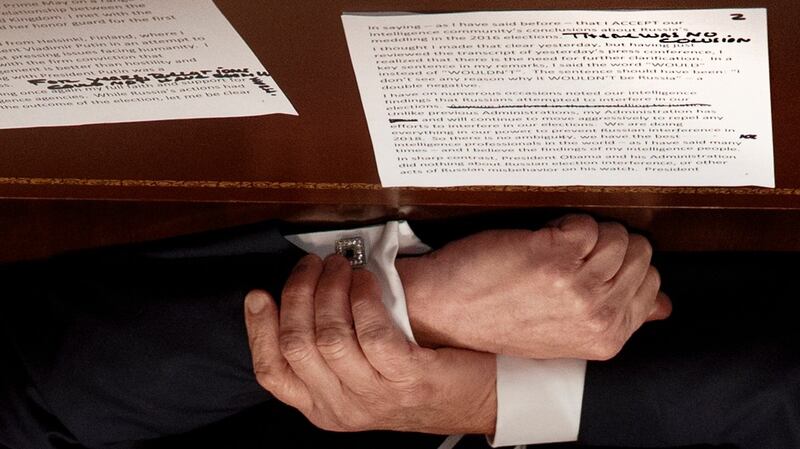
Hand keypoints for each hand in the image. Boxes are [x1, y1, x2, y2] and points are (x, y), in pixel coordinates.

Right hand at [244, 254, 496, 434]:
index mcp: (322, 406)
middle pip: (296, 345)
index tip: (260, 294)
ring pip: (329, 336)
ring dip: (330, 289)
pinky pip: (371, 332)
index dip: (260, 329)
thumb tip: (299, 298)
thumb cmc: (416, 375)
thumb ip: (328, 351)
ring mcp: (375, 397)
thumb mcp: (361, 375)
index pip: (272, 371)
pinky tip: (367, 282)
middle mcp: (343, 407)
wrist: (477, 396)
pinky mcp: (408, 378)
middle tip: (313, 265)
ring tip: (340, 266)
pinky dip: (363, 298)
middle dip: (299, 294)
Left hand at [396, 214, 671, 359]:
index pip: (653, 284)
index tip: (594, 264)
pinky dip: (564, 222)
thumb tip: (663, 306)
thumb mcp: (567, 333)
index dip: (623, 265)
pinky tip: (541, 238)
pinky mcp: (552, 255)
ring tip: (554, 246)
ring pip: (615, 235)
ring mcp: (577, 284)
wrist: (446, 313)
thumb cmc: (501, 321)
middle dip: (608, 245)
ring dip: (585, 232)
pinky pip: (585, 223)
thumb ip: (618, 318)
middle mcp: (597, 313)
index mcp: (608, 336)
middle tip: (572, 253)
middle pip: (640, 253)